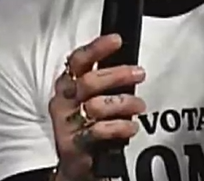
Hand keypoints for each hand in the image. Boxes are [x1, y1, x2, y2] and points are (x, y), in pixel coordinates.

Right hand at [48, 34, 146, 180]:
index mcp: (67, 84)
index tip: (115, 40)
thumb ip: (104, 81)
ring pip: (96, 106)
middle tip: (139, 74)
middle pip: (89, 81)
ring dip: (124, 104)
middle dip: (118, 75)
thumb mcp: (90, 97)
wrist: (75, 163)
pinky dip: (119, 127)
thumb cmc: (86, 124)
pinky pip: (98, 131)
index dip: (96, 48)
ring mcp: (66, 123)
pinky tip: (131, 126)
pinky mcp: (73, 144)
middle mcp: (64, 101)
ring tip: (139, 106)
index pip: (78, 60)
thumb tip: (129, 65)